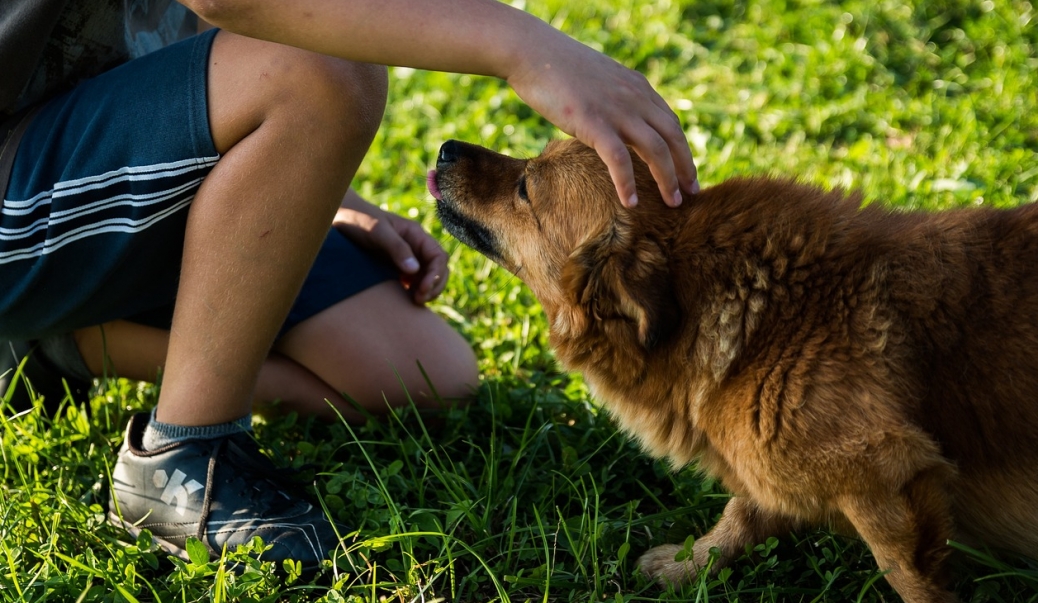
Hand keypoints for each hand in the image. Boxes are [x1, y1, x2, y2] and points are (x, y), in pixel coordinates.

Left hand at [333, 190, 448, 304]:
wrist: (338, 217)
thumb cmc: (358, 219)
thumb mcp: (377, 231)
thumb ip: (397, 248)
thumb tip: (414, 270)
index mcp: (416, 235)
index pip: (438, 257)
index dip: (436, 275)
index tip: (423, 289)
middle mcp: (415, 246)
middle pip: (438, 269)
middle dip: (434, 286)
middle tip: (419, 300)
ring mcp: (406, 257)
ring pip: (427, 277)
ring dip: (426, 291)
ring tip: (414, 302)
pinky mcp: (395, 267)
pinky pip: (412, 282)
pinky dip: (413, 291)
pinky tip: (404, 300)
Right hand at [506, 30, 698, 207]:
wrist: (533, 53)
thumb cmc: (557, 69)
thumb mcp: (598, 81)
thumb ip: (614, 99)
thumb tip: (613, 121)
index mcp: (637, 88)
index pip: (670, 122)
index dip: (682, 149)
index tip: (686, 171)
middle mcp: (635, 98)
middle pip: (673, 137)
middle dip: (685, 167)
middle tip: (692, 192)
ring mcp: (617, 110)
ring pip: (656, 150)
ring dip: (667, 179)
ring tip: (673, 203)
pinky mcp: (594, 123)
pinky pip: (619, 159)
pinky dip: (627, 183)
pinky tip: (631, 203)